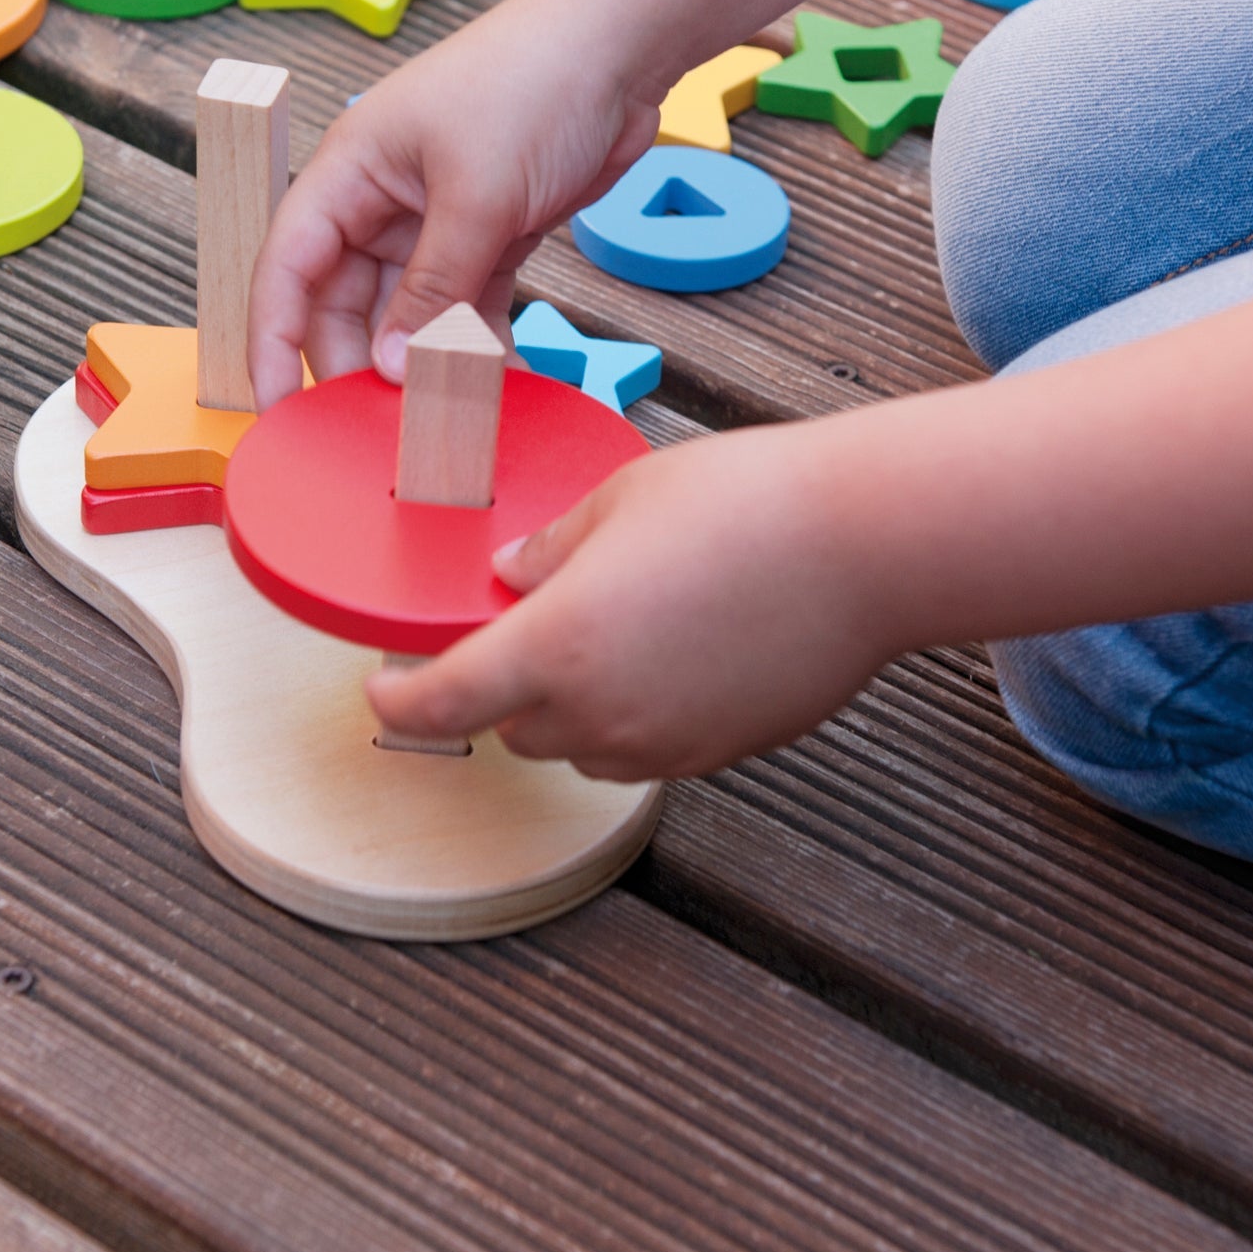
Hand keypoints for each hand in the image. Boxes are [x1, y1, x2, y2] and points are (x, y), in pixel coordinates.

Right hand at [248, 0, 666, 403]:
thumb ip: (431, 290)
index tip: (277, 404)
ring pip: (408, 312)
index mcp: (349, 171)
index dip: (273, 338)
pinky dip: (474, 344)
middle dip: (359, 362)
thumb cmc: (533, 84)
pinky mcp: (489, 236)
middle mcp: (382, 199)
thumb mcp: (475, 196)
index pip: (287, 267)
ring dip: (424, 362)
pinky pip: (465, 307)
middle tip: (382, 425)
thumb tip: (390, 367)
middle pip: (344, 301)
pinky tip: (493, 381)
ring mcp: (436, 221)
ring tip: (444, 413)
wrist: (619, 48)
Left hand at [366, 422, 896, 778]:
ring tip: (613, 630)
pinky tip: (673, 650)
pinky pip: (647, 750)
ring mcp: (665, 743)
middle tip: (528, 624)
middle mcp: (603, 714)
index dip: (400, 702)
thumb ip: (551, 549)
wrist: (868, 546)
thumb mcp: (622, 498)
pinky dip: (635, 715)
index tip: (384, 690)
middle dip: (504, 687)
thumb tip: (513, 575)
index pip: (444, 703)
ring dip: (571, 707)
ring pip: (581, 748)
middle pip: (515, 730)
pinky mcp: (721, 753)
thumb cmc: (751, 504)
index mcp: (557, 646)